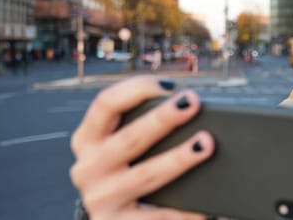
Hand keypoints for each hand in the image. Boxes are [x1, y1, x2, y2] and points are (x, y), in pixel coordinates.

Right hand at [69, 76, 213, 218]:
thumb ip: (142, 126)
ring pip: (145, 175)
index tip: (168, 85)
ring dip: (178, 158)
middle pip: (129, 138)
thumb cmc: (127, 171)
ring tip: (204, 145)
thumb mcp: (120, 147)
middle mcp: (87, 169)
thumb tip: (187, 105)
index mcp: (87, 140)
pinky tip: (205, 206)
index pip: (105, 104)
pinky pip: (158, 217)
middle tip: (193, 103)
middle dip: (163, 119)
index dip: (136, 89)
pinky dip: (184, 210)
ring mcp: (100, 199)